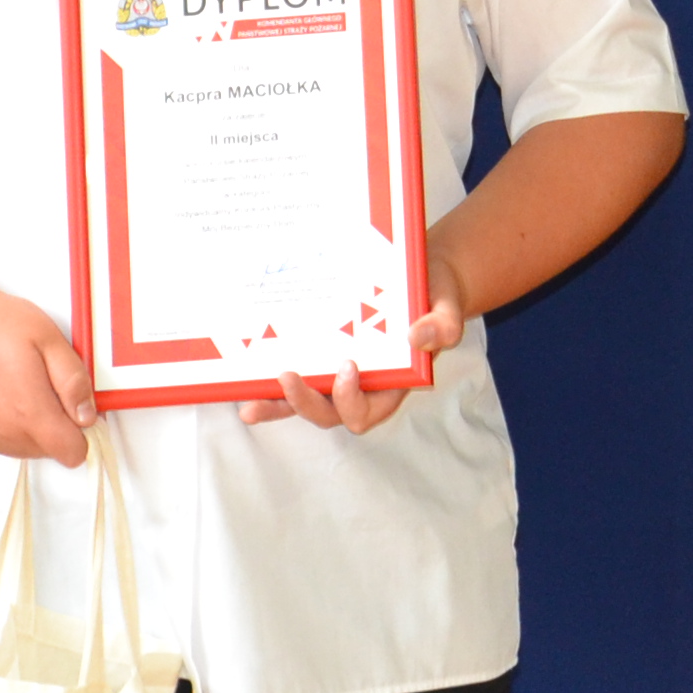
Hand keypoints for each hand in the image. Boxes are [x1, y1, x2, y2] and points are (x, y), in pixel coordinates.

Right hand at [0, 289, 98, 467]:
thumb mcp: (51, 340)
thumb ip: (74, 382)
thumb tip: (88, 415)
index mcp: (30, 412)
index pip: (73, 452)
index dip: (85, 429)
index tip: (80, 404)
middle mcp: (8, 433)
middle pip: (56, 450)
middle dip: (64, 423)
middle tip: (52, 384)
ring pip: (36, 448)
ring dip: (42, 425)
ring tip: (30, 385)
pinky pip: (15, 444)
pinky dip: (21, 426)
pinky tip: (14, 393)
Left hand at [237, 260, 468, 436]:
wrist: (423, 277)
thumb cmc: (433, 297)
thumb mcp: (446, 307)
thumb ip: (442, 325)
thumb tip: (419, 337)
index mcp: (392, 385)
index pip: (367, 411)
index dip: (351, 399)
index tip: (347, 367)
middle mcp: (361, 389)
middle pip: (330, 415)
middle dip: (306, 404)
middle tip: (288, 376)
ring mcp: (337, 378)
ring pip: (306, 404)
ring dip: (278, 406)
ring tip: (249, 405)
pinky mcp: (321, 361)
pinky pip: (297, 380)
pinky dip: (271, 390)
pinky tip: (246, 386)